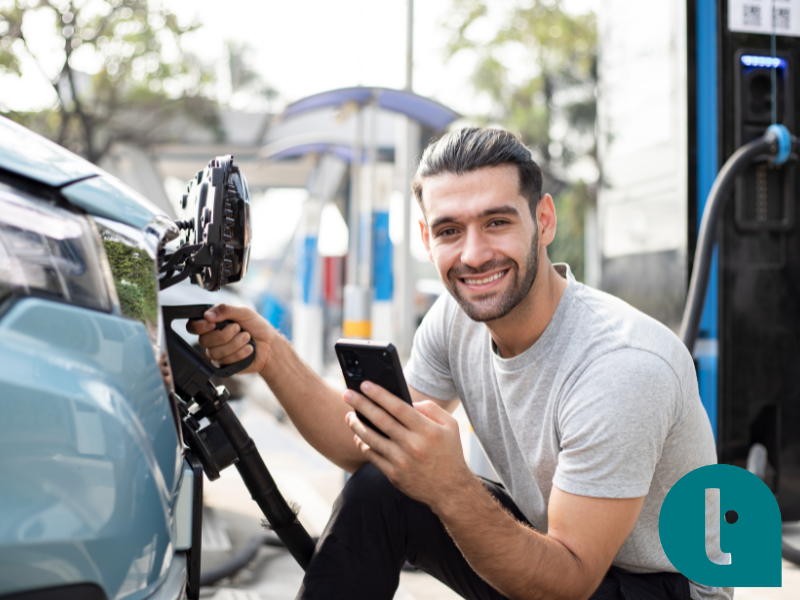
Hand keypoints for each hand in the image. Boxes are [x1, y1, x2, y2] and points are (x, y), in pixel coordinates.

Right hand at [186, 303, 275, 374]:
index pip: (193, 326)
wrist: (269, 345)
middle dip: (225, 335)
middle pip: (204, 340)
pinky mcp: (224, 365)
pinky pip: (225, 361)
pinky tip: (248, 349)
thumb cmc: (257, 327)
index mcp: (213, 324)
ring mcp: (217, 353)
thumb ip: (225, 310)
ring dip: (235, 344)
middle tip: (238, 328)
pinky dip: (240, 353)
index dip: (200, 326)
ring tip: (247, 338)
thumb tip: (207, 315)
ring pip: (215, 352)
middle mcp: (212, 339)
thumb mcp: (243, 312)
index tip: (213, 324)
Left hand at [344, 381, 476, 511]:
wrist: (451, 490)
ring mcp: (401, 461)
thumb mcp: (450, 426)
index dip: (379, 394)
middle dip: (361, 404)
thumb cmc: (450, 453)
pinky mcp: (394, 475)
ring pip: (372, 439)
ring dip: (357, 425)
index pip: (398, 407)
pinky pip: (373, 457)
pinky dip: (363, 445)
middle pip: (381, 420)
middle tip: (347, 394)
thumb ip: (431, 409)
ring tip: (349, 415)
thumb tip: (408, 402)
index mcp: (427, 430)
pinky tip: (358, 437)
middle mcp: (412, 445)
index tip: (365, 385)